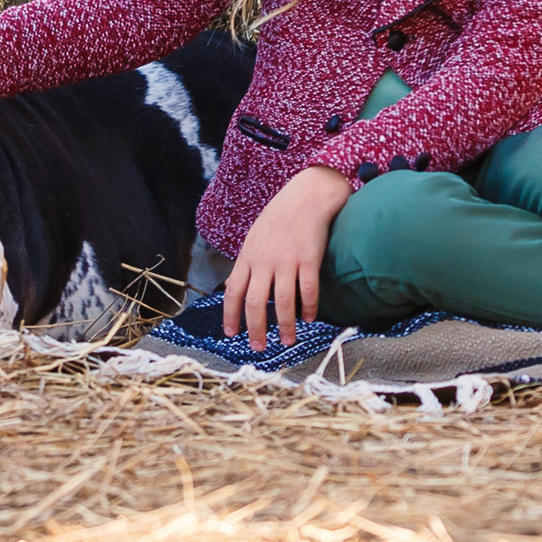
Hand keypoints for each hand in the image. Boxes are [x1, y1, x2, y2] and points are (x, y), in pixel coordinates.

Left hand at [224, 165, 351, 350]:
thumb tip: (244, 286)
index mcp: (248, 256)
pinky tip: (309, 318)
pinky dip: (308, 307)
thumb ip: (250, 261)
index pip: (233, 291)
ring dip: (284, 325)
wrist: (306, 195)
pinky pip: (307, 290)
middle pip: (254, 302)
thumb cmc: (281, 216)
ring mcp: (286, 260)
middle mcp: (264, 260)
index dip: (231, 315)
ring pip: (281, 302)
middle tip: (259, 347)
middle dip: (256, 329)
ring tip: (289, 341)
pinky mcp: (308, 258)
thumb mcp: (256, 236)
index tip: (232, 333)